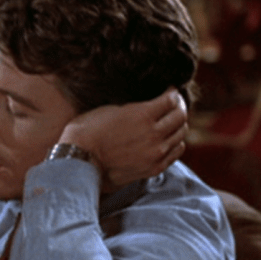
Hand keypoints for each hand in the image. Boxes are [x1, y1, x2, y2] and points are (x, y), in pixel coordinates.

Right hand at [59, 88, 187, 190]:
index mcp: (142, 115)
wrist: (78, 162)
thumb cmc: (87, 132)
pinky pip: (176, 152)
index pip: (171, 100)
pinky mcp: (153, 168)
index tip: (169, 91)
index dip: (172, 93)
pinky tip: (167, 140)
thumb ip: (134, 108)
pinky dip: (175, 143)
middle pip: (181, 116)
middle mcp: (153, 134)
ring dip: (177, 126)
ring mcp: (155, 153)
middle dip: (178, 107)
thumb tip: (148, 105)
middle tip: (172, 105)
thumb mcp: (109, 110)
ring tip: (169, 123)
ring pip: (181, 134)